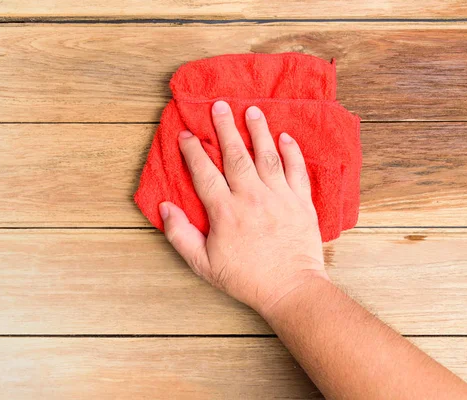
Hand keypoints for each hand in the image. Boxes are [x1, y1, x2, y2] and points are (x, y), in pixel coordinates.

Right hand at [159, 100, 328, 316]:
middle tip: (220, 106)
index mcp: (226, 211)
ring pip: (267, 156)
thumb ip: (181, 235)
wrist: (290, 289)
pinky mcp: (301, 202)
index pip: (204, 172)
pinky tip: (285, 137)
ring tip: (252, 111)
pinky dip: (291, 152)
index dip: (193, 151)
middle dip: (225, 128)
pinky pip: (296, 170)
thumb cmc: (246, 279)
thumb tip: (165, 208)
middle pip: (236, 155)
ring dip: (258, 131)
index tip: (186, 134)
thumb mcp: (204, 264)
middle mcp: (251, 197)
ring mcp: (279, 197)